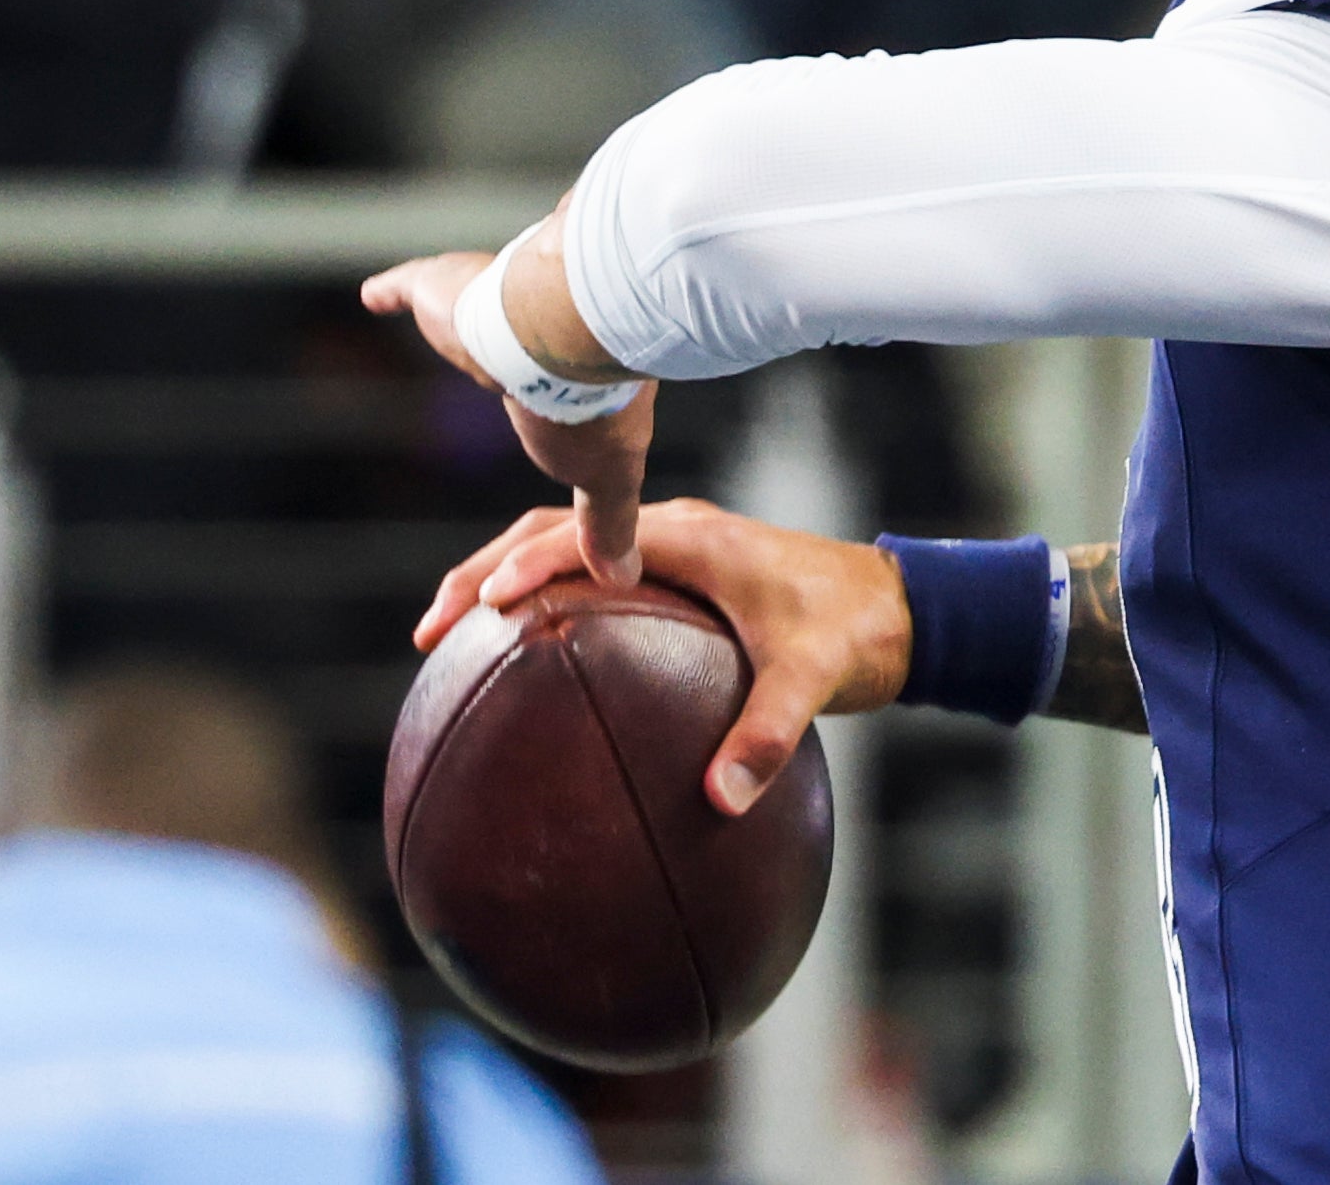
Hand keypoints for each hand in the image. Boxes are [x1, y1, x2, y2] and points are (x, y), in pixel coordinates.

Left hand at [363, 249, 654, 584]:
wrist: (561, 334)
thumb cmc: (588, 409)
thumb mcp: (604, 478)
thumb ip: (606, 521)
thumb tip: (624, 577)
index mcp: (562, 382)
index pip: (546, 392)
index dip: (541, 398)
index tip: (538, 407)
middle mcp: (522, 340)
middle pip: (503, 354)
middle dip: (497, 353)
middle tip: (488, 366)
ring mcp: (478, 314)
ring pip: (461, 317)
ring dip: (455, 321)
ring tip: (437, 318)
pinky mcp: (441, 292)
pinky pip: (410, 286)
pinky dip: (394, 291)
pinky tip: (372, 295)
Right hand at [416, 500, 910, 816]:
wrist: (898, 606)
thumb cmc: (855, 631)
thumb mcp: (814, 680)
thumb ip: (768, 735)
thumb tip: (720, 800)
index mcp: (688, 535)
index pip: (585, 536)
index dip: (528, 567)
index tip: (481, 606)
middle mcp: (668, 530)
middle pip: (549, 533)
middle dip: (483, 572)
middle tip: (431, 629)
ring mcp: (667, 548)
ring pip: (564, 549)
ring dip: (503, 580)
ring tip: (450, 639)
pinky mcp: (674, 573)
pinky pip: (592, 577)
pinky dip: (546, 603)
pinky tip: (523, 663)